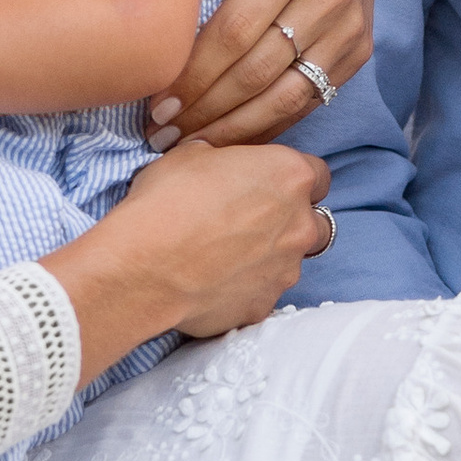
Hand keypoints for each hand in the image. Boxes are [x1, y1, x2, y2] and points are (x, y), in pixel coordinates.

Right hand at [111, 139, 332, 335]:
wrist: (144, 266)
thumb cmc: (166, 201)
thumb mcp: (190, 154)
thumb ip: (223, 158)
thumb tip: (219, 164)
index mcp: (290, 176)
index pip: (317, 175)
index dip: (291, 179)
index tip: (267, 184)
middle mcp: (300, 224)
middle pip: (313, 221)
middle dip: (290, 221)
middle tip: (249, 221)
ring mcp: (286, 270)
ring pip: (291, 261)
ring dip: (270, 256)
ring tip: (227, 255)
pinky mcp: (263, 306)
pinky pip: (263, 293)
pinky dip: (246, 287)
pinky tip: (214, 282)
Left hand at [149, 0, 373, 148]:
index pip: (234, 31)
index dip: (193, 74)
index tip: (156, 102)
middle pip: (255, 72)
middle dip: (204, 110)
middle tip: (160, 133)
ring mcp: (348, 30)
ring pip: (285, 97)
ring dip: (233, 129)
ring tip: (189, 146)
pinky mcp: (358, 53)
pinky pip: (309, 102)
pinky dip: (268, 126)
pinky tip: (230, 138)